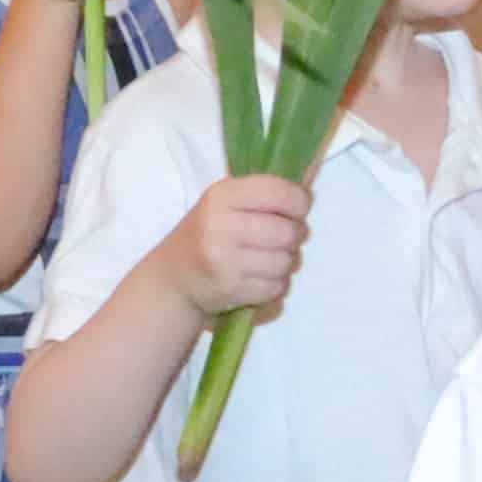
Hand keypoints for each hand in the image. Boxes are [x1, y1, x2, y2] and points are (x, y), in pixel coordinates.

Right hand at [167, 170, 311, 319]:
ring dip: (286, 261)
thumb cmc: (207, 232)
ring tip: (270, 257)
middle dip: (296, 234)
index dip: (299, 201)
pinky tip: (260, 276)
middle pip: (288, 231)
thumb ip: (262, 194)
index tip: (297, 208)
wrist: (174, 278)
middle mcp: (221, 226)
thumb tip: (308, 195)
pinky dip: (276, 283)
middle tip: (285, 236)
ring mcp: (225, 261)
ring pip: (286, 262)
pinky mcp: (231, 289)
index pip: (279, 192)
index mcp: (221, 196)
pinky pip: (278, 287)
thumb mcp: (224, 202)